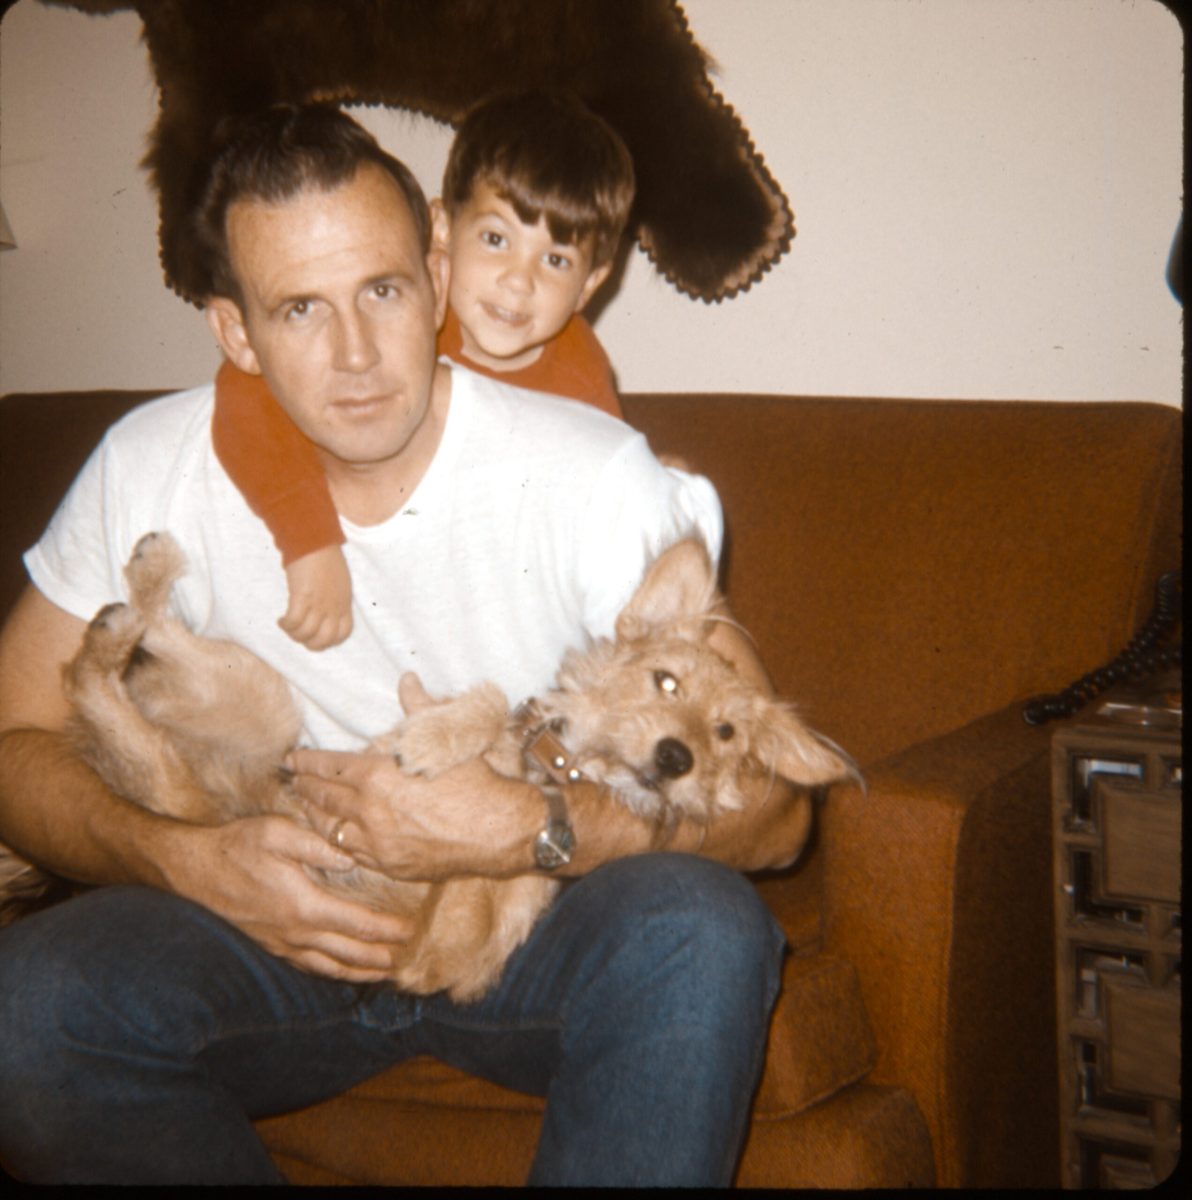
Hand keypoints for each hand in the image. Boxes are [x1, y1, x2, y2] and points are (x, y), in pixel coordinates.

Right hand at [160, 813, 413, 981]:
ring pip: (329, 966)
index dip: (388, 930)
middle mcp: (296, 932)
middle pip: (350, 953)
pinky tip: (343, 970)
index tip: (412, 930)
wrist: (193, 870)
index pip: (359, 924)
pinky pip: (308, 965)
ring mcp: (281, 943)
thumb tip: (352, 859)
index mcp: (304, 906)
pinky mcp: (270, 945)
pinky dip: (332, 971)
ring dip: (361, 971)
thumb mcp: (278, 832)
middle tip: (410, 959)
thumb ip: (317, 846)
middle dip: (382, 957)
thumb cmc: (236, 846)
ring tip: (386, 973)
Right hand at [279, 544, 352, 650]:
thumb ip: (334, 597)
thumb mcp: (339, 581)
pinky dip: (286, 624)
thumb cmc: (325, 556)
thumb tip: (323, 610)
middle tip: (299, 635)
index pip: (343, 633)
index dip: (329, 641)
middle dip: (310, 643)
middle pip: (324, 639)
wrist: (314, 540)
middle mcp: (333, 606)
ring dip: (294, 635)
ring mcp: (319, 603)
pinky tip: (281, 620)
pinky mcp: (302, 596)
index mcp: (344, 603)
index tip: (316, 636)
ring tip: (287, 626)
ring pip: (307, 634)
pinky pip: (294, 621)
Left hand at [288, 734, 538, 884]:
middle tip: (294, 781)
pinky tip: (340, 836)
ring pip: (332, 830)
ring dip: (316, 817)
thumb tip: (407, 679)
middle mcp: (370, 811)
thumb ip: (418, 710)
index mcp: (378, 776)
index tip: (292, 760)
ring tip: (308, 807)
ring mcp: (378, 843)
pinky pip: (354, 855)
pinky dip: (341, 842)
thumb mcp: (444, 742)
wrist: (500, 831)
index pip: (329, 766)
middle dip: (305, 787)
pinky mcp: (390, 866)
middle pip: (323, 798)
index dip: (307, 762)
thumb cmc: (476, 783)